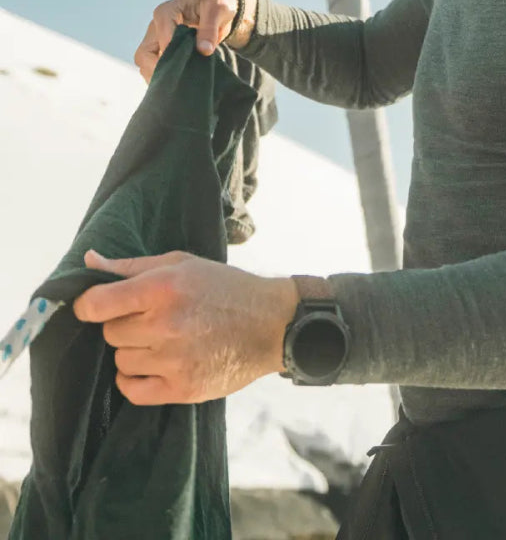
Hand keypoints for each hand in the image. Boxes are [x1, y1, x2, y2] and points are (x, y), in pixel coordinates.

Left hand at [72, 250, 299, 405]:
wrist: (270, 323)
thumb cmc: (224, 287)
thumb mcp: (182, 264)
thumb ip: (131, 266)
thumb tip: (89, 261)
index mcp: (163, 288)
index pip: (97, 305)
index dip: (89, 305)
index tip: (97, 306)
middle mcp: (165, 324)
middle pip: (110, 333)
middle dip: (126, 324)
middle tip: (152, 318)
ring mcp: (173, 360)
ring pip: (121, 360)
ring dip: (135, 351)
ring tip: (163, 340)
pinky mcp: (181, 389)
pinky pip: (132, 390)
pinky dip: (136, 379)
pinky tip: (156, 364)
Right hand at [134, 0, 255, 83]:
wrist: (217, 6)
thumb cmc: (216, 3)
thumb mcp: (218, 9)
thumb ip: (210, 29)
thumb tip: (204, 50)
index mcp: (166, 12)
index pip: (161, 37)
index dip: (172, 54)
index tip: (186, 66)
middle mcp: (155, 26)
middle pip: (144, 54)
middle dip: (158, 70)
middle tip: (178, 82)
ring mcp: (156, 39)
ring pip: (145, 64)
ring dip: (159, 76)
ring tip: (178, 86)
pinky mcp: (161, 50)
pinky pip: (153, 67)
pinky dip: (163, 76)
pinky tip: (177, 84)